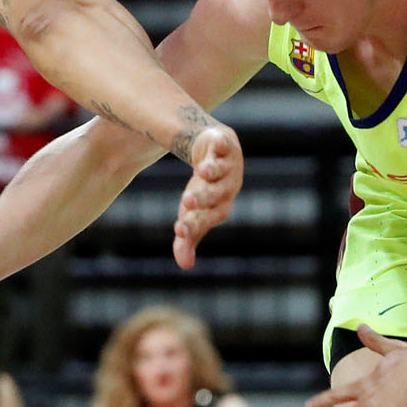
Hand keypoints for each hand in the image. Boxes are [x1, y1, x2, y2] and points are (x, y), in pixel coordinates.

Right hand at [173, 125, 242, 269]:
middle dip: (203, 198)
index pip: (207, 218)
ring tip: (202, 171)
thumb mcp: (192, 213)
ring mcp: (226, 166)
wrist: (215, 155)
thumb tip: (185, 266)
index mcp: (219, 207)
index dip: (194, 225)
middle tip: (187, 201)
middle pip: (215, 194)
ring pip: (220, 170)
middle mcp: (226, 188)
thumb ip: (187, 237)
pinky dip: (221, 143)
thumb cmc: (205, 190)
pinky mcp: (223, 146)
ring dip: (213, 170)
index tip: (180, 230)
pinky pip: (223, 145)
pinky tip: (218, 141)